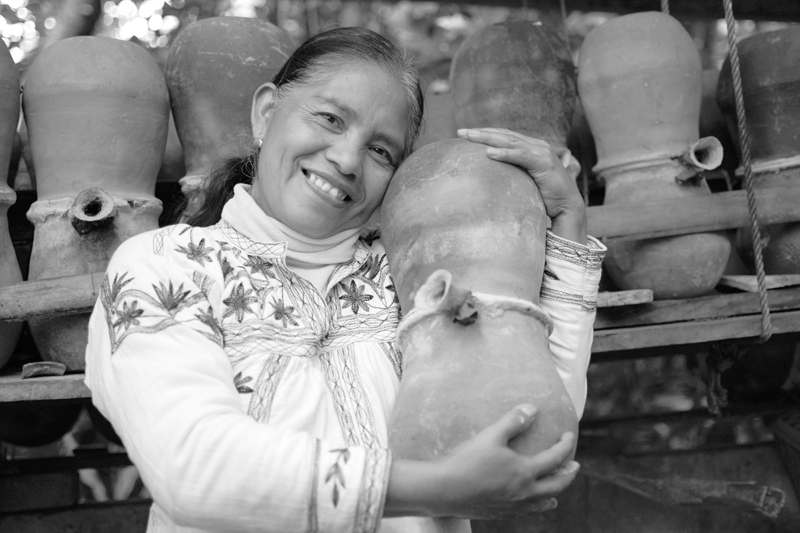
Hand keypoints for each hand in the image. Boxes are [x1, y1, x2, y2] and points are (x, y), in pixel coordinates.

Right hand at [385, 405, 579, 518]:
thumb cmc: (467, 461)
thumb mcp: (490, 435)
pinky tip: (526, 503)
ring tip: (556, 493)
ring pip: (542, 503)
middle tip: (575, 466)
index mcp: (525, 472)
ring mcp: (512, 506)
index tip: (569, 436)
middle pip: (556, 485)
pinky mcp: (499, 513)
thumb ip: (513, 421)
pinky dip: (534, 506)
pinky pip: (524, 512)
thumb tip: (532, 409)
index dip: (565, 446)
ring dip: (553, 495)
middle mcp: (524, 493)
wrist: (444, 490)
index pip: (555, 459)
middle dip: (568, 475)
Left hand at [457, 128, 586, 244]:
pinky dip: (505, 154)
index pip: (505, 136)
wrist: (567, 207)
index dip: (486, 133)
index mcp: (532, 147)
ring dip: (488, 138)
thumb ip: (512, 173)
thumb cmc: (545, 197)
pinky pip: (521, 156)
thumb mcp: (524, 181)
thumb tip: (490, 175)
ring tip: (469, 137)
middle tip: (460, 132)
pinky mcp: (543, 163)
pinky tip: (489, 153)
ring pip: (510, 141)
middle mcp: (537, 146)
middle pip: (505, 135)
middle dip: (481, 132)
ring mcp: (541, 153)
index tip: (465, 134)